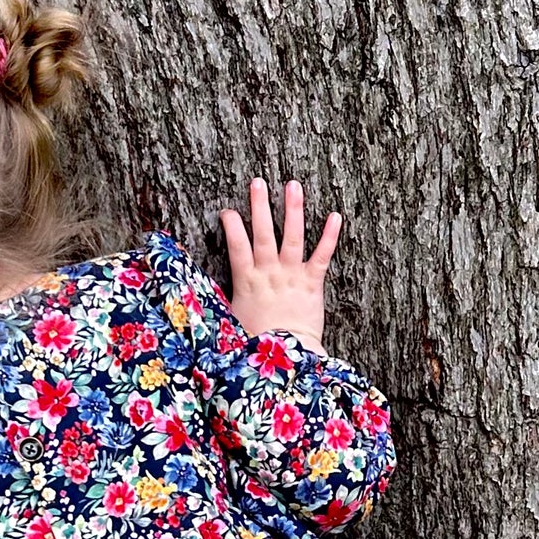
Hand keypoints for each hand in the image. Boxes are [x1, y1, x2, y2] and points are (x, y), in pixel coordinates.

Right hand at [221, 178, 340, 354]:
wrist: (287, 357)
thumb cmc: (258, 342)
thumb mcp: (232, 318)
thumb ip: (224, 299)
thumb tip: (203, 293)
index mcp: (247, 280)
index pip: (236, 245)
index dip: (232, 226)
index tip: (228, 211)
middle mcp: (269, 272)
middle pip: (262, 233)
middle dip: (259, 205)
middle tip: (258, 182)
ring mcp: (291, 276)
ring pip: (291, 237)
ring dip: (292, 210)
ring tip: (293, 185)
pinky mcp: (312, 284)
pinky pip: (322, 256)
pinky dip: (329, 236)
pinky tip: (335, 216)